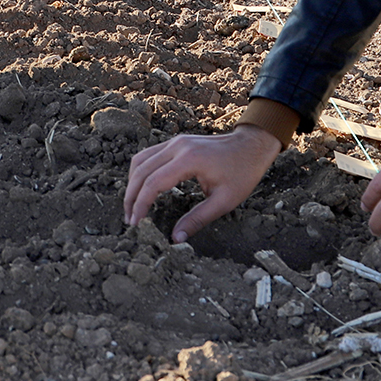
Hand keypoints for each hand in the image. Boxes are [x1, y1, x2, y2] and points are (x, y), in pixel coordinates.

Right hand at [124, 125, 281, 242]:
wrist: (251, 146)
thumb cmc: (242, 173)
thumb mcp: (224, 201)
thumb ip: (197, 219)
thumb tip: (176, 238)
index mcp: (189, 160)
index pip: (153, 183)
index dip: (140, 204)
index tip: (136, 223)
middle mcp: (177, 146)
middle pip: (141, 170)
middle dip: (131, 196)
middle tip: (129, 219)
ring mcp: (175, 142)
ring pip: (140, 160)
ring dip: (132, 183)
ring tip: (132, 206)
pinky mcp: (176, 142)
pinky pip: (149, 155)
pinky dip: (141, 172)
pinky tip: (142, 189)